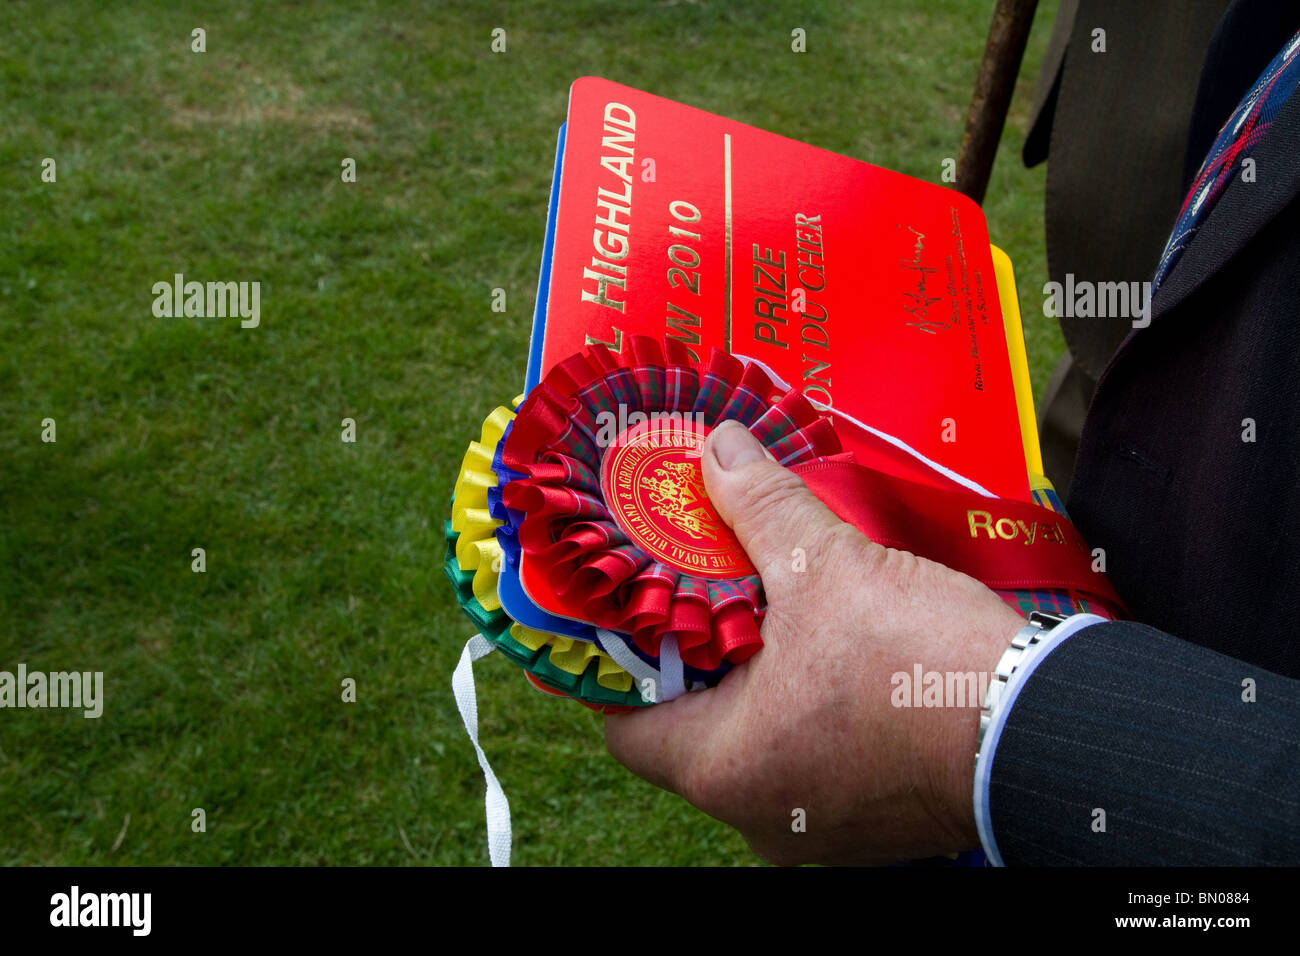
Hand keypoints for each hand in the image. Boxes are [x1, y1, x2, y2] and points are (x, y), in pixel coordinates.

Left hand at [604, 419, 1025, 864]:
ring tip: (767, 603)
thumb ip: (759, 506)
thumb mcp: (827, 569)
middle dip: (698, 654)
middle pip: (692, 727)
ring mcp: (818, 823)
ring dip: (758, 677)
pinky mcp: (871, 816)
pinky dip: (808, 705)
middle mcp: (761, 813)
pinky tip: (830, 647)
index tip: (629, 606)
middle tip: (702, 584)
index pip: (627, 724)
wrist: (1050, 731)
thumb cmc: (923, 666)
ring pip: (757, 740)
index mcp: (725, 769)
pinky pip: (812, 755)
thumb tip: (719, 449)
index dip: (619, 661)